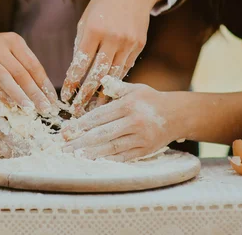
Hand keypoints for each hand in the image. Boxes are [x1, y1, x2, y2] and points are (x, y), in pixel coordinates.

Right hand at [0, 27, 59, 115]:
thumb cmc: (0, 51)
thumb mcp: (14, 51)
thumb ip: (27, 68)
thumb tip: (45, 93)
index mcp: (14, 41)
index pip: (32, 64)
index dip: (43, 83)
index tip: (52, 98)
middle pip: (20, 72)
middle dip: (34, 92)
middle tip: (44, 107)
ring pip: (4, 78)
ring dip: (18, 95)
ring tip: (29, 108)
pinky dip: (1, 95)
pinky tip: (11, 104)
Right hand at [0, 92, 30, 157]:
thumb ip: (11, 107)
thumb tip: (35, 119)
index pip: (9, 107)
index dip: (24, 120)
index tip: (36, 131)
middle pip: (1, 126)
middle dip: (18, 139)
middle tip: (31, 148)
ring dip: (7, 149)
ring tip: (20, 155)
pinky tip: (5, 157)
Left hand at [61, 0, 169, 115]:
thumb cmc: (104, 3)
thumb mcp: (86, 19)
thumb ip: (82, 44)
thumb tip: (76, 71)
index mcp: (94, 29)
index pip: (81, 63)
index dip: (72, 82)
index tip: (65, 96)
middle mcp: (113, 38)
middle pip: (98, 74)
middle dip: (86, 95)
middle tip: (77, 111)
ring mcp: (128, 43)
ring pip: (114, 75)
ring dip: (102, 94)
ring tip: (92, 109)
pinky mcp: (139, 46)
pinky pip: (125, 68)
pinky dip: (115, 81)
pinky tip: (108, 93)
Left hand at [61, 77, 190, 161]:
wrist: (178, 115)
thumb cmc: (151, 100)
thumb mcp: (135, 88)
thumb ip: (117, 86)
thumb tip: (101, 79)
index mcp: (128, 104)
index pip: (100, 116)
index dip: (81, 124)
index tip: (66, 130)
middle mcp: (134, 121)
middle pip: (102, 133)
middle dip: (80, 141)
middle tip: (63, 147)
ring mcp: (140, 138)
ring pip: (111, 147)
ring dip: (91, 153)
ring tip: (74, 156)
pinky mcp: (145, 150)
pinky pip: (123, 157)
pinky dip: (108, 160)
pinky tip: (94, 162)